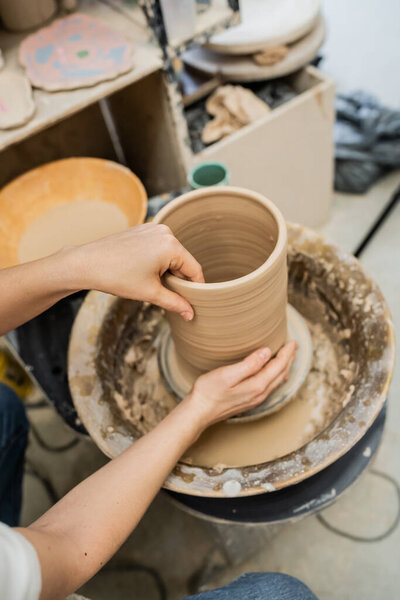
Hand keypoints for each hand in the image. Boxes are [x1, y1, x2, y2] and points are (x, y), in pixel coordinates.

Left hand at [69, 223, 203, 319]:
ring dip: (168, 270)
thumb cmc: (116, 277)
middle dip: (179, 279)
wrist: (86, 263)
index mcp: (171, 245)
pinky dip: (158, 261)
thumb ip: (175, 303)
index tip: (195, 302)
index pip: (194, 269)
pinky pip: (159, 247)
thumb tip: (190, 314)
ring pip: (171, 255)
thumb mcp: (150, 293)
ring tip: (152, 284)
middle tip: (169, 296)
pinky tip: (143, 272)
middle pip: (183, 261)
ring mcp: (153, 228)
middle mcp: (165, 232)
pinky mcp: (143, 230)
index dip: (196, 288)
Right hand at [184, 341, 297, 427]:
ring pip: (276, 381)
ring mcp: (255, 399)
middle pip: (280, 373)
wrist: (198, 412)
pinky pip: (270, 386)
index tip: (292, 341)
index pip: (278, 366)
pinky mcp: (249, 401)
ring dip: (284, 368)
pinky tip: (275, 375)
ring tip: (289, 358)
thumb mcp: (227, 374)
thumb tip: (267, 352)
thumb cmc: (209, 391)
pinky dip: (276, 376)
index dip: (286, 353)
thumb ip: (249, 364)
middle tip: (294, 346)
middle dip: (288, 359)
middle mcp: (260, 394)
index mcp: (257, 385)